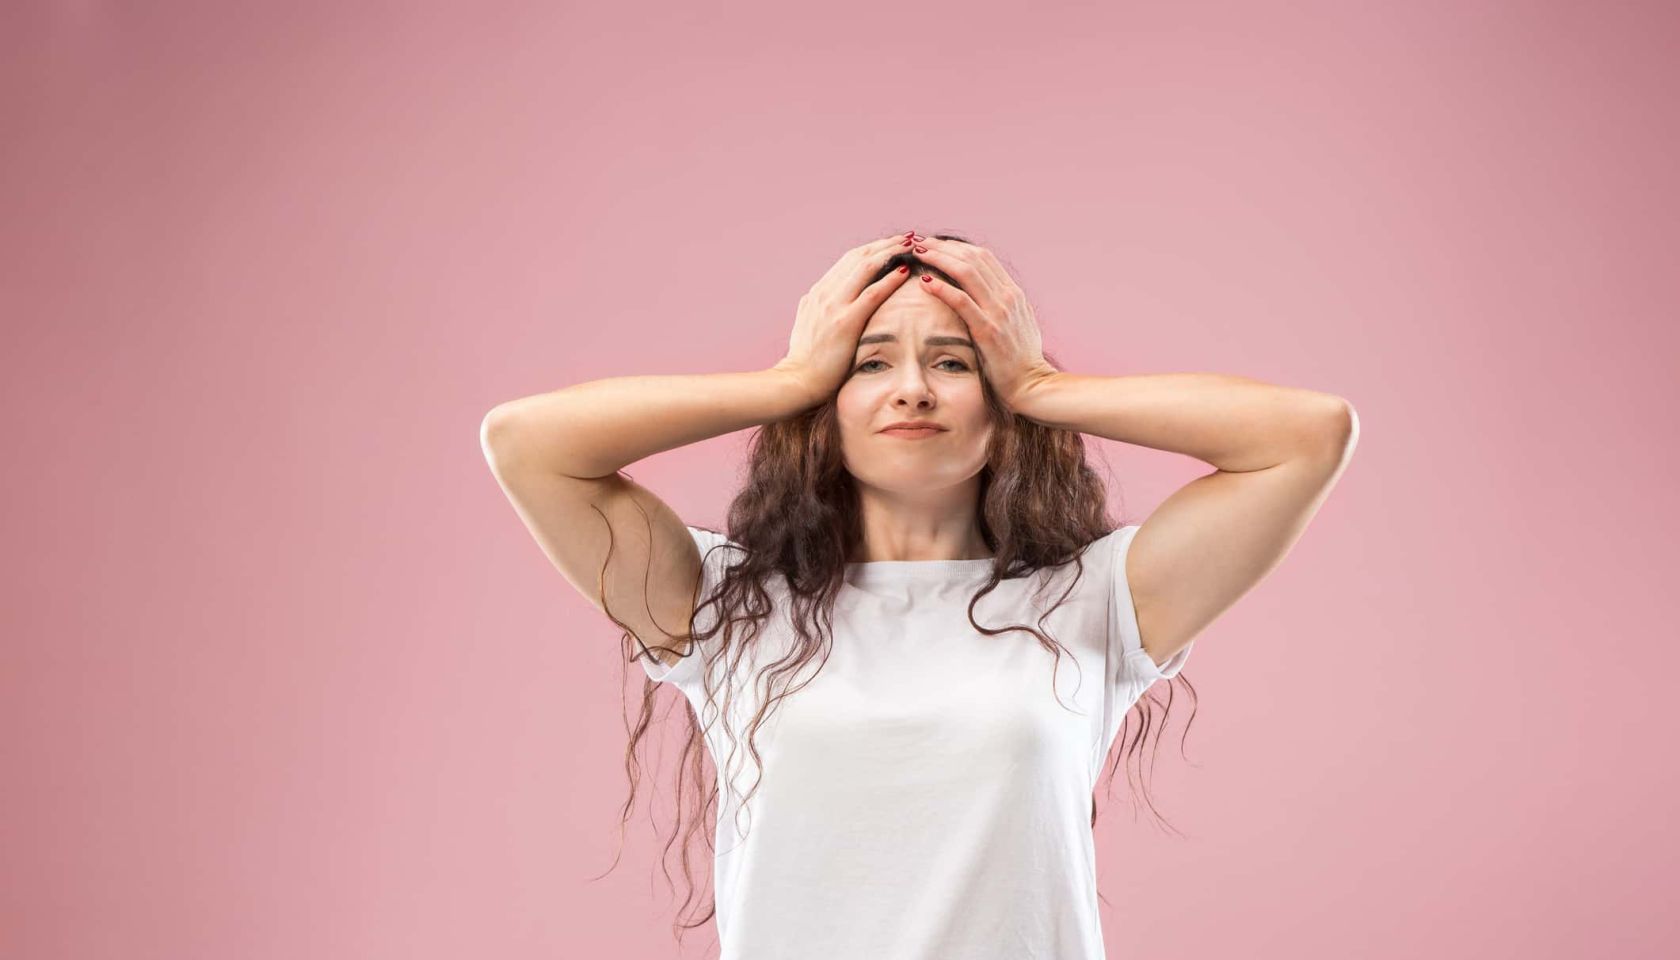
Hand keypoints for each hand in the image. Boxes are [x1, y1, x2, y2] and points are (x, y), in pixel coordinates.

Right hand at [773, 232, 918, 405]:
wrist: (797, 381)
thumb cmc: (806, 361)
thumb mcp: (807, 325)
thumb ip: (815, 308)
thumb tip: (819, 298)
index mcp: (818, 292)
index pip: (849, 261)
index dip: (872, 249)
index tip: (891, 244)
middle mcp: (825, 292)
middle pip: (859, 256)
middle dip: (885, 244)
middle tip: (908, 237)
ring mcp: (834, 305)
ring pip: (866, 267)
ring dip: (891, 253)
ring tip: (911, 246)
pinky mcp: (845, 321)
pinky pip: (872, 293)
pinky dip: (889, 279)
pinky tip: (905, 272)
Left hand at [909, 237, 1058, 411]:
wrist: (1033, 385)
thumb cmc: (1021, 361)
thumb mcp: (1017, 326)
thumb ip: (1003, 308)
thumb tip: (987, 297)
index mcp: (1013, 293)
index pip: (983, 258)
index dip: (956, 247)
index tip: (935, 245)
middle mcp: (1008, 297)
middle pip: (973, 258)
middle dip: (943, 247)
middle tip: (919, 242)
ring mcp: (999, 312)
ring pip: (966, 272)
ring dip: (939, 258)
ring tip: (918, 252)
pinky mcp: (988, 330)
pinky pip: (962, 302)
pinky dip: (942, 288)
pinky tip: (924, 280)